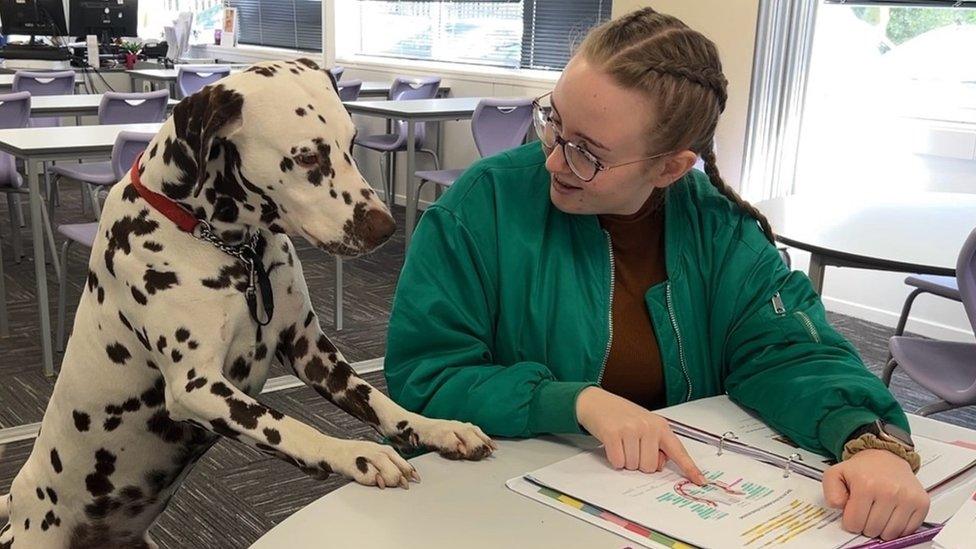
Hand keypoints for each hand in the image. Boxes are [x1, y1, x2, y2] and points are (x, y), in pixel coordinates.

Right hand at [575, 387, 705, 483]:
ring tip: (622, 443)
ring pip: (633, 466)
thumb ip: (657, 444)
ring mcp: (631, 429)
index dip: (690, 468)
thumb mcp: (645, 425)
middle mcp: (648, 427)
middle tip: (632, 447)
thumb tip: (659, 465)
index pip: (678, 450)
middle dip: (639, 463)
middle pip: (650, 467)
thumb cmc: (622, 416)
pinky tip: (613, 444)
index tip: (700, 481)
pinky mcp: (613, 434)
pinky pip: (618, 461)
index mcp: (660, 426)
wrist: (597, 402)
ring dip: (625, 460)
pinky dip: (614, 458)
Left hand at [823, 449, 929, 539]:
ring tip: (878, 513)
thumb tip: (838, 506)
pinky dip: (899, 528)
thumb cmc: (862, 469)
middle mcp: (889, 491)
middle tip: (866, 512)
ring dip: (882, 528)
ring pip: (891, 533)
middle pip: (872, 530)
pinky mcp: (921, 503)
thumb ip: (829, 491)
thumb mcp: (836, 474)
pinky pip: (908, 530)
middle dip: (865, 525)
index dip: (851, 522)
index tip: (853, 513)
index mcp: (866, 484)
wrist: (886, 457)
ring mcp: (907, 498)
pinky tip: (892, 515)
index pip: (854, 523)